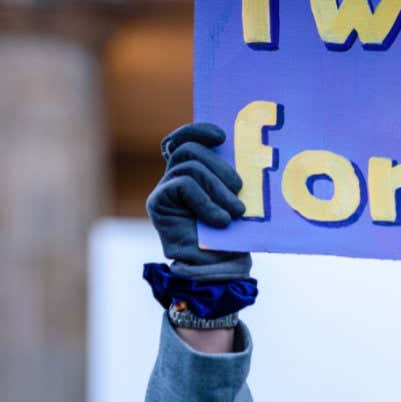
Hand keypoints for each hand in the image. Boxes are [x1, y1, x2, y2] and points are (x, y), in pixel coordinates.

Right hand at [147, 122, 251, 280]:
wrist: (218, 270)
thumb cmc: (232, 237)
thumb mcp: (236, 199)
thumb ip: (229, 177)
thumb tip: (242, 153)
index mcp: (193, 174)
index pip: (185, 140)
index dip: (199, 131)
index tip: (222, 135)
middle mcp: (174, 178)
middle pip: (190, 149)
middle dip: (220, 166)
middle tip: (240, 190)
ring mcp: (164, 190)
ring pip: (190, 166)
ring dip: (218, 188)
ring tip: (234, 213)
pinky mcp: (158, 203)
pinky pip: (184, 185)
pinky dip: (206, 201)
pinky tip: (220, 220)